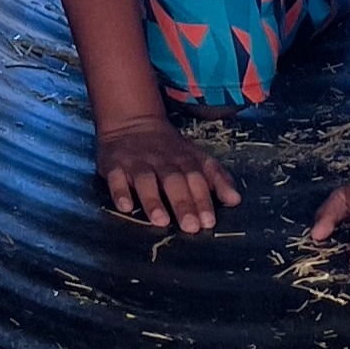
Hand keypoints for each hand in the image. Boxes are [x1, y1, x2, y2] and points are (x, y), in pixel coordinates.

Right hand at [96, 119, 240, 233]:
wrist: (132, 121)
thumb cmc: (169, 149)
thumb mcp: (196, 158)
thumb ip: (216, 178)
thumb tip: (235, 200)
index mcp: (185, 159)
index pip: (197, 178)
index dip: (203, 199)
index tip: (209, 221)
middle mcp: (162, 160)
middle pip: (174, 180)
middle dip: (183, 203)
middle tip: (190, 227)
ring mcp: (137, 162)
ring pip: (146, 180)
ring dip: (153, 200)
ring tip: (161, 221)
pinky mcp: (114, 165)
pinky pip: (115, 178)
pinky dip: (119, 191)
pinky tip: (124, 206)